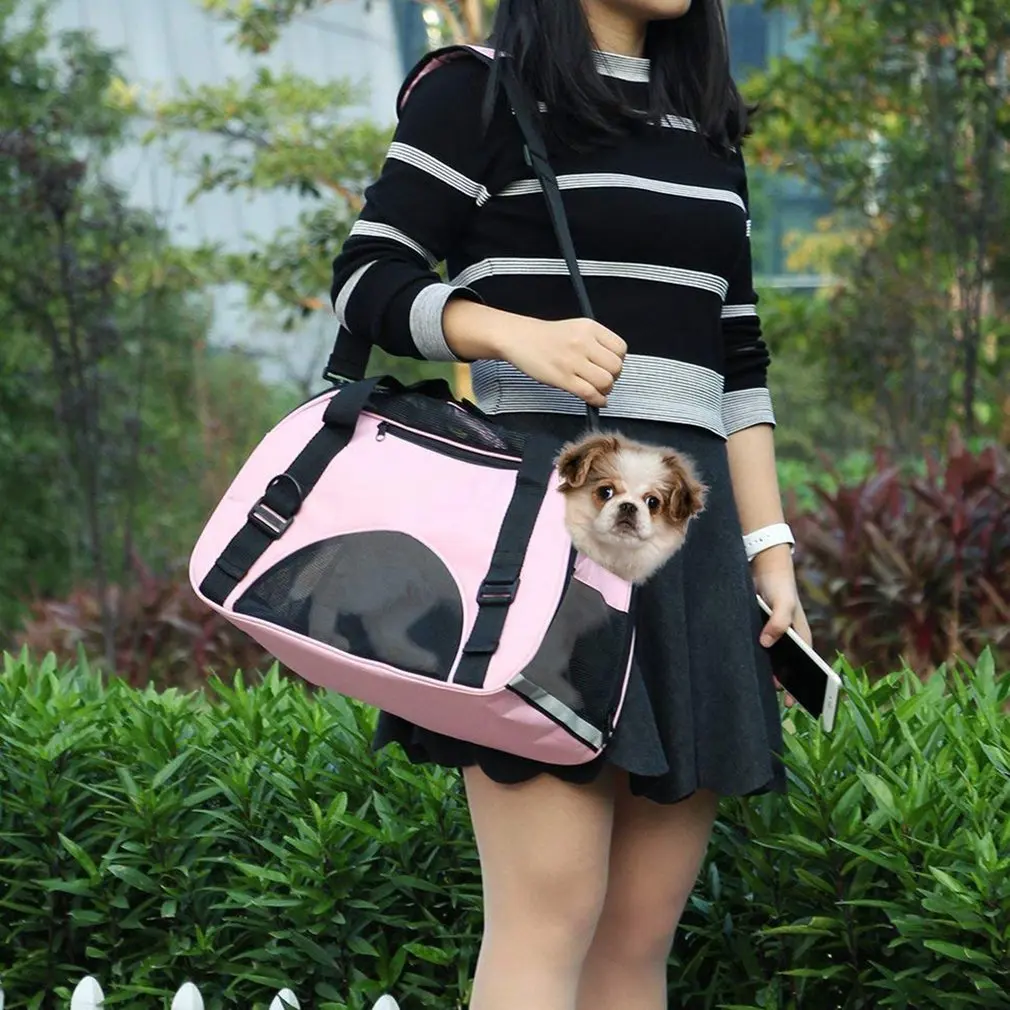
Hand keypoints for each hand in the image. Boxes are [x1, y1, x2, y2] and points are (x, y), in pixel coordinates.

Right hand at [501, 317, 626, 407]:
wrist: (519, 338)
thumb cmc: (547, 337)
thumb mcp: (576, 329)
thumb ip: (596, 343)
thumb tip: (612, 366)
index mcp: (590, 328)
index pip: (621, 349)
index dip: (618, 361)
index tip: (608, 366)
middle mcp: (584, 343)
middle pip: (616, 367)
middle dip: (613, 377)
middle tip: (603, 379)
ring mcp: (573, 361)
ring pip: (605, 382)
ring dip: (605, 390)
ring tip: (596, 389)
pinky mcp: (563, 378)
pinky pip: (590, 394)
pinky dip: (597, 401)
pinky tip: (595, 400)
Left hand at [751, 544, 811, 707]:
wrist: (763, 568)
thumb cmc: (780, 586)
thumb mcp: (783, 603)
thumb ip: (778, 622)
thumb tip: (766, 644)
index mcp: (802, 636)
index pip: (804, 666)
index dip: (800, 685)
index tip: (793, 703)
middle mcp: (788, 640)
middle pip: (786, 668)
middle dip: (781, 684)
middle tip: (768, 700)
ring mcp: (772, 636)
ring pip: (770, 660)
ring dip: (764, 673)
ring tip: (754, 690)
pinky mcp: (758, 631)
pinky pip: (756, 649)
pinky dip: (752, 658)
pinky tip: (742, 669)